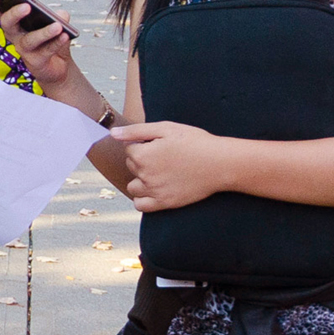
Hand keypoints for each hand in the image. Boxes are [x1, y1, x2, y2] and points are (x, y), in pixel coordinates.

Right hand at [0, 0, 83, 88]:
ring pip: (29, 40)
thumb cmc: (49, 40)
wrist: (58, 66)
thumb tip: (61, 15)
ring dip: (44, 32)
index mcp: (13, 21)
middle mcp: (14, 35)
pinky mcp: (35, 61)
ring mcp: (23, 49)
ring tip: (57, 26)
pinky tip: (65, 36)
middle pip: (7, 23)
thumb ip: (57, 17)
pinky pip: (45, 51)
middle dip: (14, 14)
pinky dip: (56, 42)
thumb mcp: (54, 22)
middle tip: (26, 6)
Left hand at [110, 120, 231, 211]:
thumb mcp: (166, 129)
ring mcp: (154, 191)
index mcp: (143, 155)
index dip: (143, 145)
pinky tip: (155, 189)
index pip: (128, 150)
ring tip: (160, 172)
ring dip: (141, 180)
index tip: (160, 144)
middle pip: (131, 166)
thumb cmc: (195, 142)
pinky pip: (140, 205)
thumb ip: (136, 131)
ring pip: (133, 186)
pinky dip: (143, 199)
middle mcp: (145, 175)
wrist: (221, 163)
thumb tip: (112, 134)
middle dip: (142, 160)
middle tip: (165, 156)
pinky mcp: (165, 203)